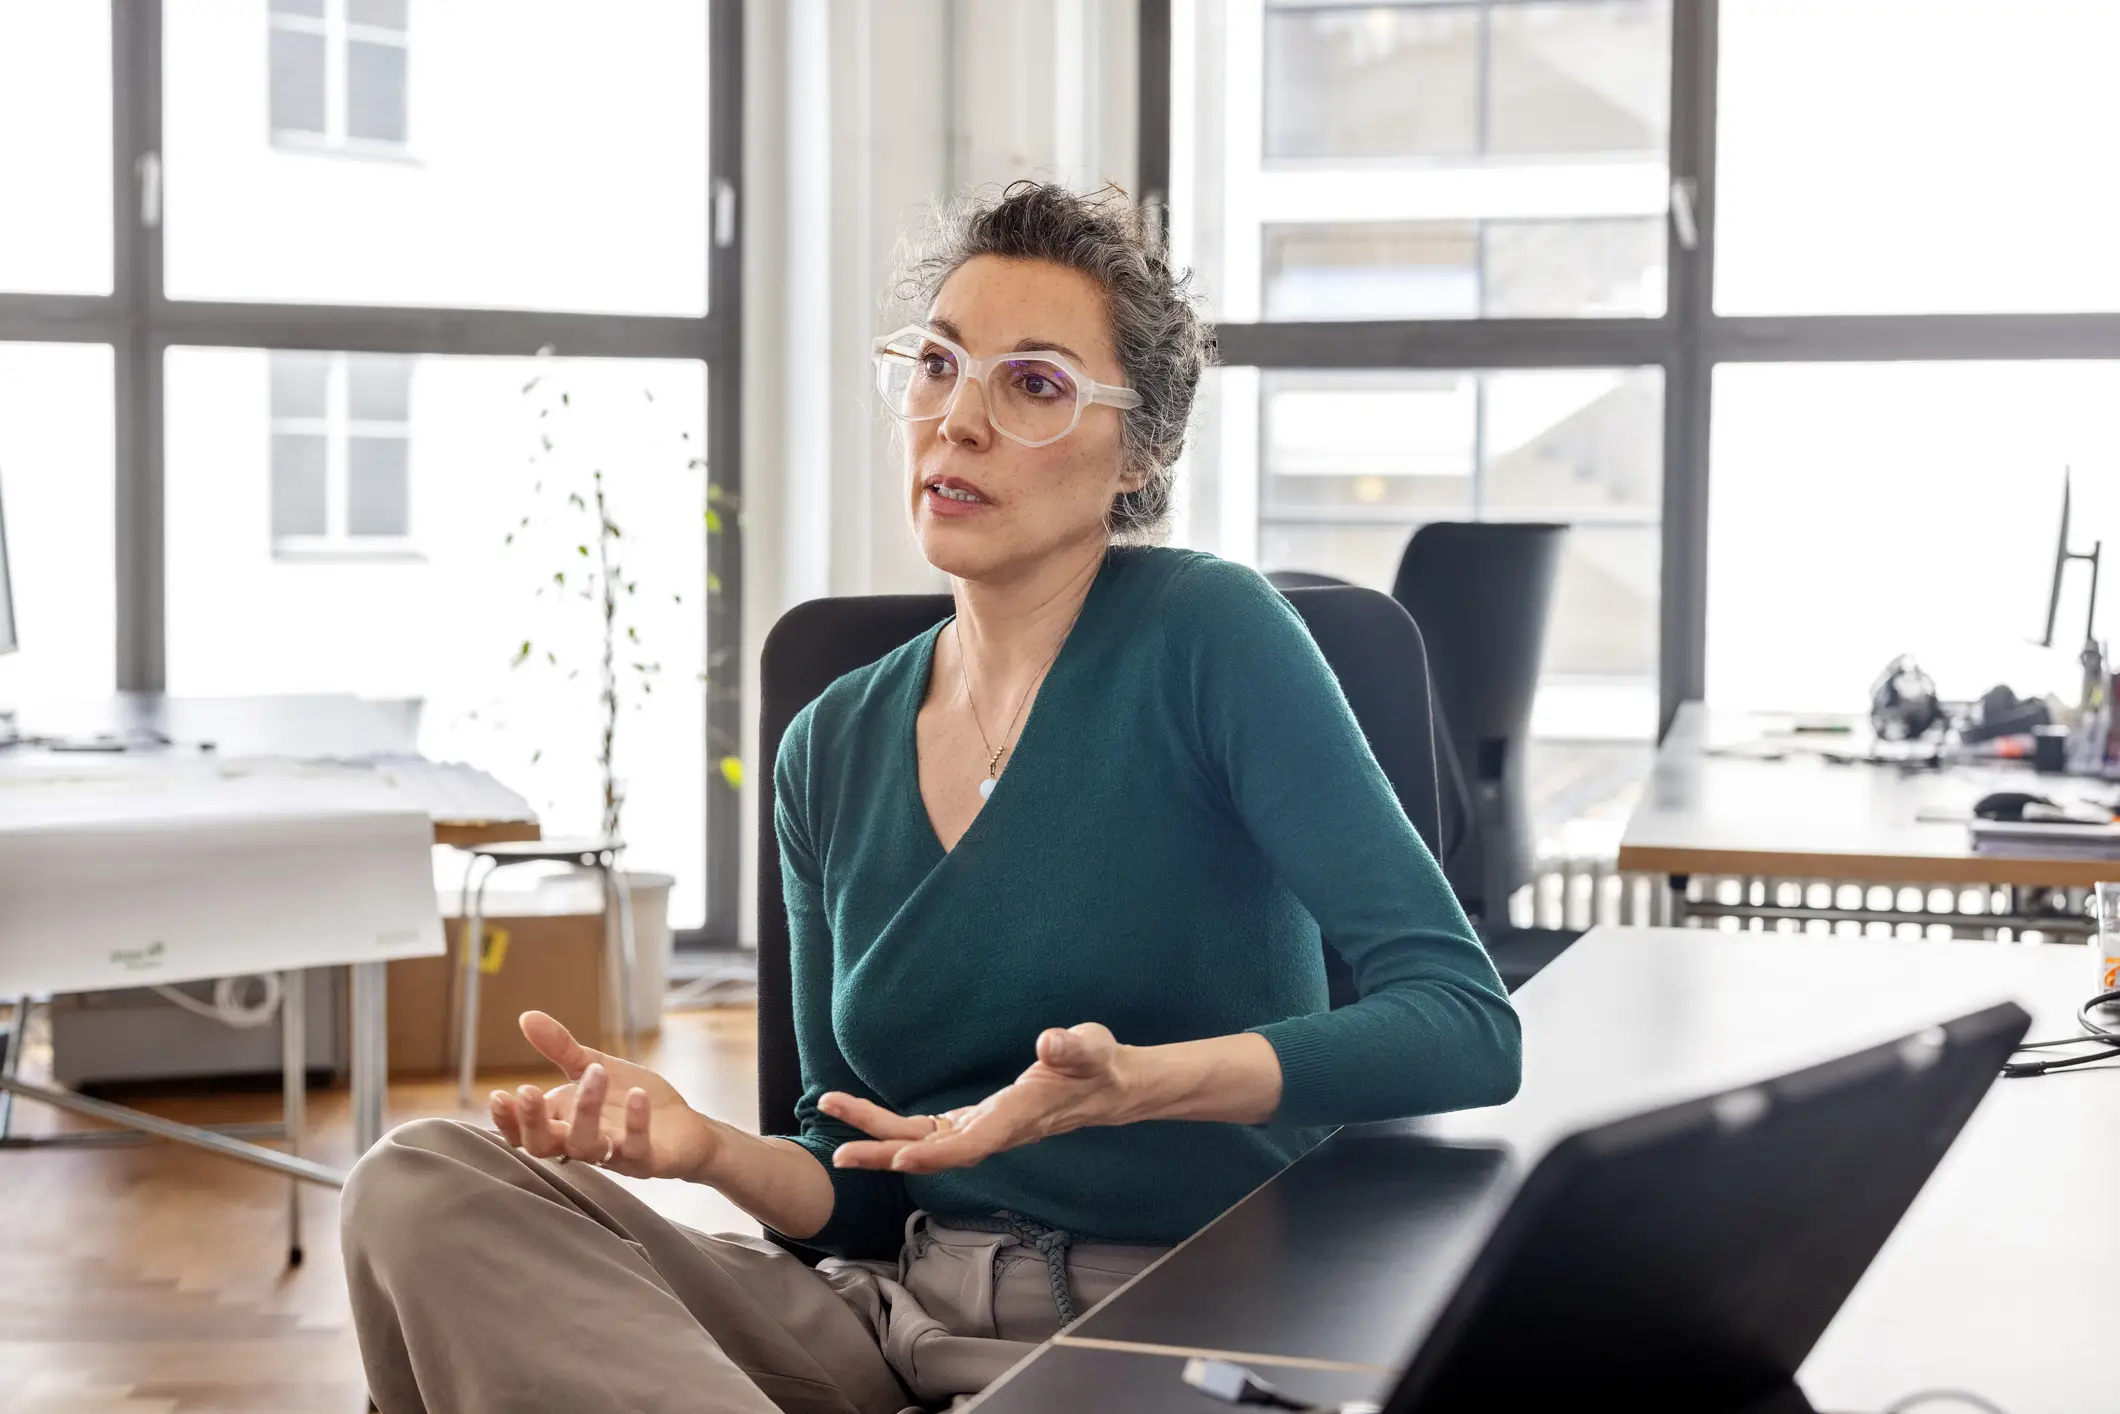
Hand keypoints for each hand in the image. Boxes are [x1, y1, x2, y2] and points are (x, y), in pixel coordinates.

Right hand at [488, 1011, 719, 1181]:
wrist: (684, 1126)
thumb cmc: (629, 1100)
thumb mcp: (594, 1067)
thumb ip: (561, 1048)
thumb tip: (526, 1016)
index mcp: (564, 1122)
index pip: (524, 1132)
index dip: (508, 1120)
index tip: (498, 1095)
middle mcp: (582, 1142)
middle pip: (545, 1146)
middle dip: (533, 1121)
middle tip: (528, 1090)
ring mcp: (613, 1154)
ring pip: (587, 1146)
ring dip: (587, 1110)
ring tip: (595, 1073)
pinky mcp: (647, 1159)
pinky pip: (635, 1147)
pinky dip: (635, 1122)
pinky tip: (636, 1095)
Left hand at [825, 1023, 1137, 1173]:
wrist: (1110, 1088)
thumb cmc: (1100, 1065)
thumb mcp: (1092, 1048)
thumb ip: (1072, 1048)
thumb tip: (1050, 1041)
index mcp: (1018, 1117)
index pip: (973, 1145)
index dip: (935, 1155)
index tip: (900, 1158)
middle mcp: (996, 1132)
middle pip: (934, 1152)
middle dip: (886, 1153)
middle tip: (839, 1155)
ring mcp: (985, 1130)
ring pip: (924, 1141)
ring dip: (880, 1136)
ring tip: (833, 1115)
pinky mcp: (979, 1121)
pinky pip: (931, 1131)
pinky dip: (898, 1129)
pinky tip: (867, 1121)